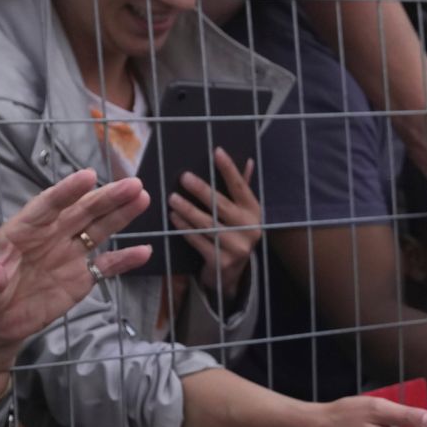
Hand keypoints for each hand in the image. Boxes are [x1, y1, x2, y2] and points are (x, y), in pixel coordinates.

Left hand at [0, 171, 150, 405]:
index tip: (88, 176)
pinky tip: (144, 252)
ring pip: (97, 230)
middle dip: (106, 197)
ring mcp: (66, 256)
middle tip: (133, 185)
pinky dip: (124, 260)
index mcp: (20, 233)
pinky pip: (105, 267)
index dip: (66, 192)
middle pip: (80, 212)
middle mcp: (48, 238)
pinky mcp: (80, 279)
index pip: (46, 207)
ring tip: (143, 199)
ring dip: (119, 215)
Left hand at [169, 148, 262, 301]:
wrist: (229, 275)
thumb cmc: (232, 235)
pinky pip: (199, 240)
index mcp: (254, 213)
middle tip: (183, 177)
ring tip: (172, 198)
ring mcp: (237, 247)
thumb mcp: (241, 214)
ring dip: (188, 209)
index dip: (229, 169)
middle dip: (201, 190)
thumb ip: (242, 189)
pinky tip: (174, 218)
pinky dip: (185, 228)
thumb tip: (248, 161)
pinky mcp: (221, 261)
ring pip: (207, 224)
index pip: (241, 187)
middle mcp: (250, 229)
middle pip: (221, 206)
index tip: (217, 151)